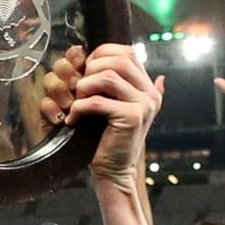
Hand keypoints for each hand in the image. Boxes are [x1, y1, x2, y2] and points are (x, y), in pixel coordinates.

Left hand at [40, 44, 162, 187]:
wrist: (115, 171)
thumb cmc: (108, 138)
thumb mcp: (113, 106)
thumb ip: (115, 84)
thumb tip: (101, 57)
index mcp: (148, 87)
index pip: (127, 52)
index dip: (102, 54)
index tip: (86, 70)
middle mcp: (150, 94)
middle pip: (118, 60)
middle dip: (92, 68)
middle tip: (79, 87)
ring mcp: (144, 105)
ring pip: (107, 76)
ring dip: (84, 86)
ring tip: (77, 101)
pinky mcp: (132, 118)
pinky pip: (98, 101)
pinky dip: (79, 108)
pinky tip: (73, 119)